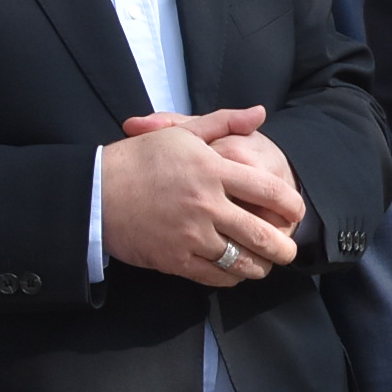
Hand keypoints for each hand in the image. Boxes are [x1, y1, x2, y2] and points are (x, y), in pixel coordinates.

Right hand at [102, 111, 302, 286]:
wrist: (94, 192)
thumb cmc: (140, 159)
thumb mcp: (181, 134)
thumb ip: (224, 123)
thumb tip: (259, 113)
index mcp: (212, 171)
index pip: (268, 190)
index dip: (291, 205)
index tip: (297, 211)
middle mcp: (206, 204)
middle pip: (261, 233)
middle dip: (283, 247)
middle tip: (289, 250)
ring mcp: (191, 235)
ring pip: (241, 260)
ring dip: (260, 266)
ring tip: (266, 264)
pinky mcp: (175, 259)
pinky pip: (215, 276)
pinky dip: (231, 277)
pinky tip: (236, 272)